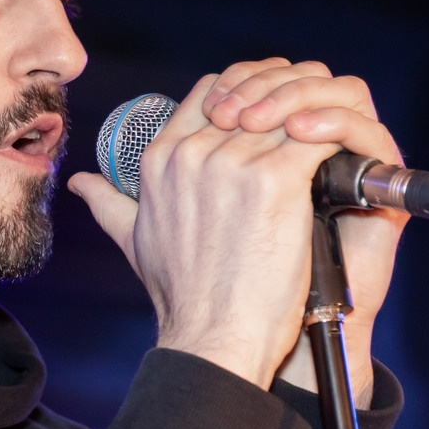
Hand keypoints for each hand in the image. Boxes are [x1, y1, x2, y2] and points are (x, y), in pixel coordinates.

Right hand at [68, 60, 405, 399]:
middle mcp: (193, 153)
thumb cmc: (182, 298)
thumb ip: (109, 204)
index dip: (248, 93)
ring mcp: (234, 164)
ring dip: (319, 124)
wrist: (214, 338)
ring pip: (291, 115)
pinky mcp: (276, 180)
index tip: (274, 115)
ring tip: (339, 142)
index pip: (213, 90)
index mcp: (161, 159)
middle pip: (257, 97)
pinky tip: (347, 160)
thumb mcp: (133, 240)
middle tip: (320, 124)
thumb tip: (81, 185)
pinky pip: (318, 140)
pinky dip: (337, 144)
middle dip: (290, 105)